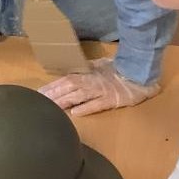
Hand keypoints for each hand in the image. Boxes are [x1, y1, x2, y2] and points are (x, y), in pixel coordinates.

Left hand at [39, 58, 158, 115]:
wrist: (140, 73)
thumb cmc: (120, 69)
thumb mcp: (100, 66)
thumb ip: (86, 70)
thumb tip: (72, 73)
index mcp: (88, 73)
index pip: (66, 79)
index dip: (52, 86)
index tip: (39, 92)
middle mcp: (91, 81)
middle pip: (68, 87)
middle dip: (52, 94)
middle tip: (39, 100)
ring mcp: (101, 91)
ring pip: (78, 95)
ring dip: (63, 101)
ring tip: (50, 107)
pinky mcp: (111, 100)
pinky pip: (97, 104)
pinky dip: (85, 108)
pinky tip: (74, 113)